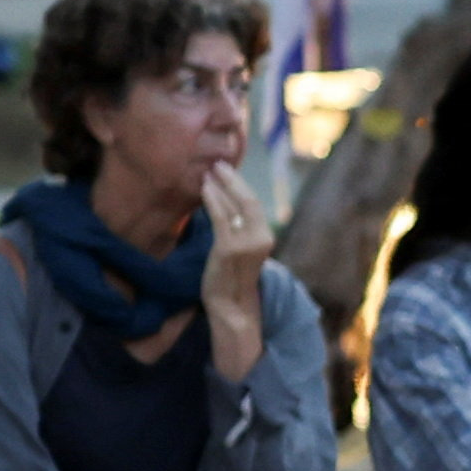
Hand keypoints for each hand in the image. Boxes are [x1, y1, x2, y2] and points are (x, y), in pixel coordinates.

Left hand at [199, 162, 273, 372]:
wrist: (230, 307)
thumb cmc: (231, 279)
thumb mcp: (239, 249)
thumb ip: (237, 227)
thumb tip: (223, 201)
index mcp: (265, 237)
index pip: (253, 204)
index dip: (239, 184)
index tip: (225, 170)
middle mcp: (262, 238)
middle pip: (248, 200)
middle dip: (232, 179)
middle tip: (217, 163)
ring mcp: (247, 244)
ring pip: (235, 205)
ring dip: (220, 186)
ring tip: (207, 172)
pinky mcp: (230, 248)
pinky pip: (221, 217)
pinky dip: (212, 199)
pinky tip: (204, 188)